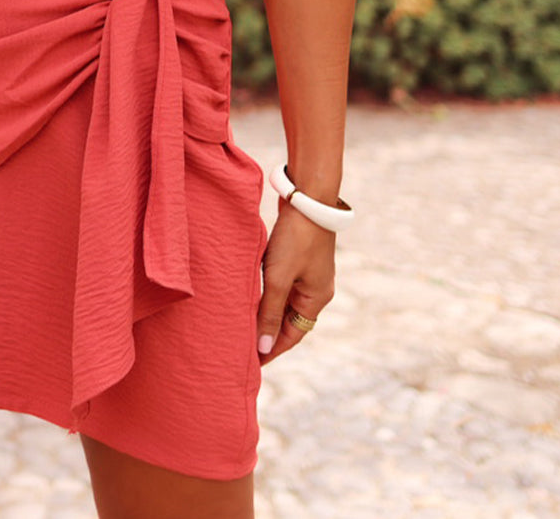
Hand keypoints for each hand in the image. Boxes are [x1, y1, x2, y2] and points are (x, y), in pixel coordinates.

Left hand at [257, 203, 334, 363]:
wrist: (307, 196)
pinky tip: (251, 295)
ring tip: (243, 326)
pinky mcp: (299, 258)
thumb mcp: (279, 278)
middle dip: (268, 334)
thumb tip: (263, 348)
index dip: (272, 350)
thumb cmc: (295, 238)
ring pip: (284, 302)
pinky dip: (267, 294)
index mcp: (317, 298)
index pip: (292, 335)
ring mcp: (309, 273)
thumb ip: (269, 313)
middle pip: (290, 321)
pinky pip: (282, 285)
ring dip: (267, 313)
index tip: (250, 364)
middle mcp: (316, 289)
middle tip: (243, 348)